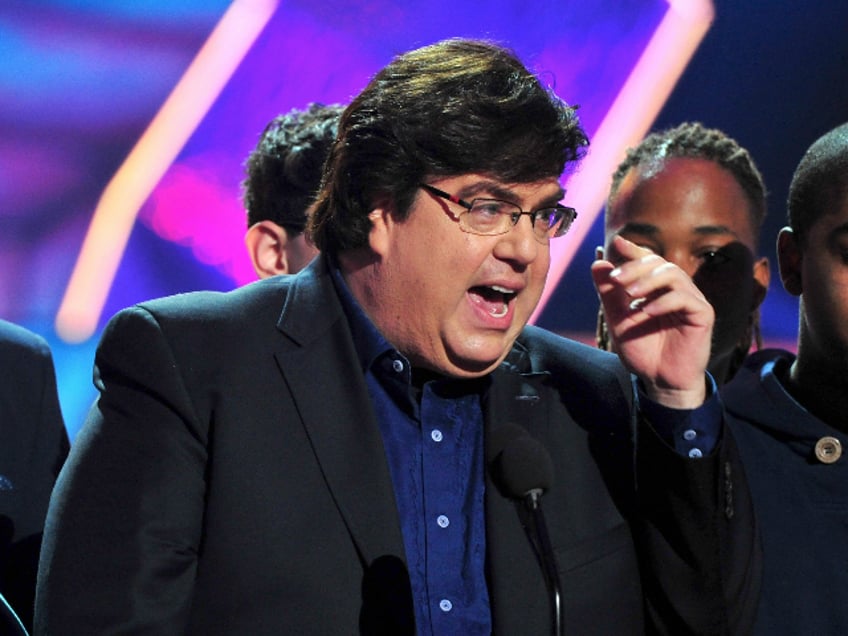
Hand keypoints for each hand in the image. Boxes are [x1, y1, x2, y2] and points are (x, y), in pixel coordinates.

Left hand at [591, 236, 713, 407]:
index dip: (633, 250)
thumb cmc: (642, 350)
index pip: (647, 261)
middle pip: (659, 262)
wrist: (659, 380)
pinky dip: (664, 301)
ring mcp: (691, 300)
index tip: (616, 243)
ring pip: (674, 274)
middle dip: (635, 266)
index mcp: (656, 288)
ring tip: (630, 294)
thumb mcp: (618, 320)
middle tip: (616, 279)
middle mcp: (675, 289)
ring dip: (649, 280)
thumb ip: (609, 294)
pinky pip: (686, 298)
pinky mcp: (703, 314)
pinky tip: (647, 312)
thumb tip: (598, 263)